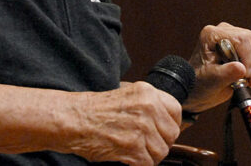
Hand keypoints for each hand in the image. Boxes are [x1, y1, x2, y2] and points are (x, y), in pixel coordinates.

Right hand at [66, 81, 181, 165]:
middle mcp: (148, 108)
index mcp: (147, 92)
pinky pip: (149, 163)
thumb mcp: (126, 94)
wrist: (74, 120)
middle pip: (171, 134)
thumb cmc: (94, 109)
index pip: (176, 110)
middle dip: (161, 142)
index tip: (164, 131)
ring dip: (150, 155)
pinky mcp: (134, 147)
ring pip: (162, 151)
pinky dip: (140, 164)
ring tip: (135, 151)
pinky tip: (129, 158)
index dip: (171, 124)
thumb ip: (147, 104)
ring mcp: (142, 127)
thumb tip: (165, 119)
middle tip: (147, 144)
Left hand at [185, 22, 250, 111]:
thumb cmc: (200, 83)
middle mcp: (225, 31)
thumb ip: (226, 73)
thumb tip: (242, 68)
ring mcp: (235, 36)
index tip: (246, 77)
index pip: (241, 38)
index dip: (248, 58)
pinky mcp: (244, 45)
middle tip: (250, 82)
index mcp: (212, 35)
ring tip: (250, 82)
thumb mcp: (211, 80)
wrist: (199, 88)